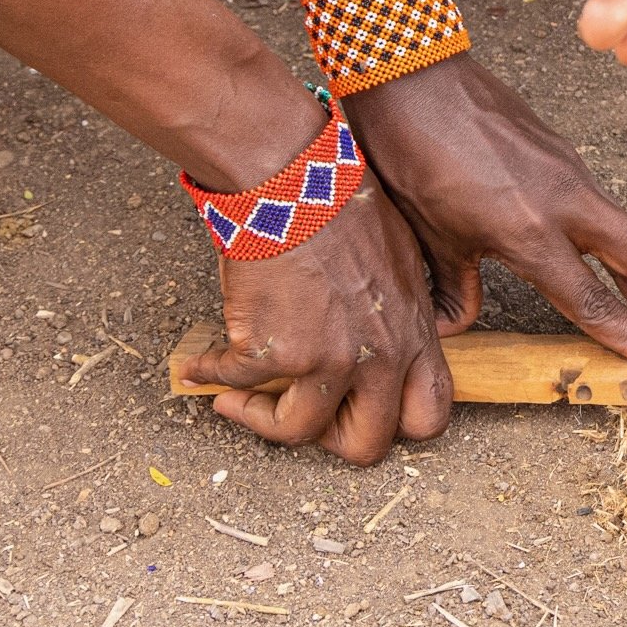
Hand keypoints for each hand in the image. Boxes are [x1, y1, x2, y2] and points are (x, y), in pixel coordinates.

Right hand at [179, 189, 452, 462]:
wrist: (295, 182)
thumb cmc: (347, 204)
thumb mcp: (403, 260)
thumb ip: (401, 311)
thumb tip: (385, 334)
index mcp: (413, 335)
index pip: (429, 414)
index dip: (398, 426)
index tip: (365, 412)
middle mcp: (376, 358)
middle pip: (365, 445)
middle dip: (329, 441)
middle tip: (302, 416)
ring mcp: (325, 360)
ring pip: (297, 433)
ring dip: (260, 420)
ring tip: (237, 402)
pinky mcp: (271, 352)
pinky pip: (233, 384)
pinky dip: (208, 376)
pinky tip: (197, 369)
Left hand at [342, 54, 626, 363]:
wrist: (413, 74)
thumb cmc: (411, 155)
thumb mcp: (429, 234)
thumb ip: (454, 286)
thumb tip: (458, 327)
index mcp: (528, 231)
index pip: (591, 301)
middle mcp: (564, 203)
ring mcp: (571, 173)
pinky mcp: (565, 155)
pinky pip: (605, 210)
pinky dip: (624, 245)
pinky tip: (625, 267)